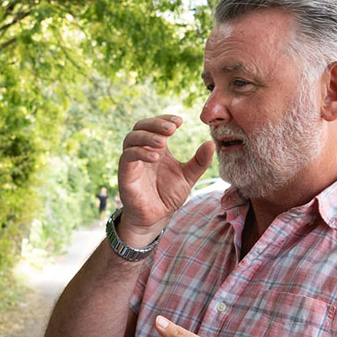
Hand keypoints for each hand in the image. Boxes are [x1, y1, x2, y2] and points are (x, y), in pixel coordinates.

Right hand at [117, 115, 215, 242]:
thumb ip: (199, 162)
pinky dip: (140, 152)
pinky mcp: (125, 173)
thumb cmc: (168, 196)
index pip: (156, 124)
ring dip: (147, 136)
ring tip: (163, 142)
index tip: (180, 121)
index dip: (165, 119)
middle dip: (156, 124)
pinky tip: (155, 157)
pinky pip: (128, 156)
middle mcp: (142, 150)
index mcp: (157, 147)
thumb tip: (211, 144)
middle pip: (141, 126)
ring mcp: (132, 161)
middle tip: (172, 129)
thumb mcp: (188, 177)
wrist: (155, 217)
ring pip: (131, 138)